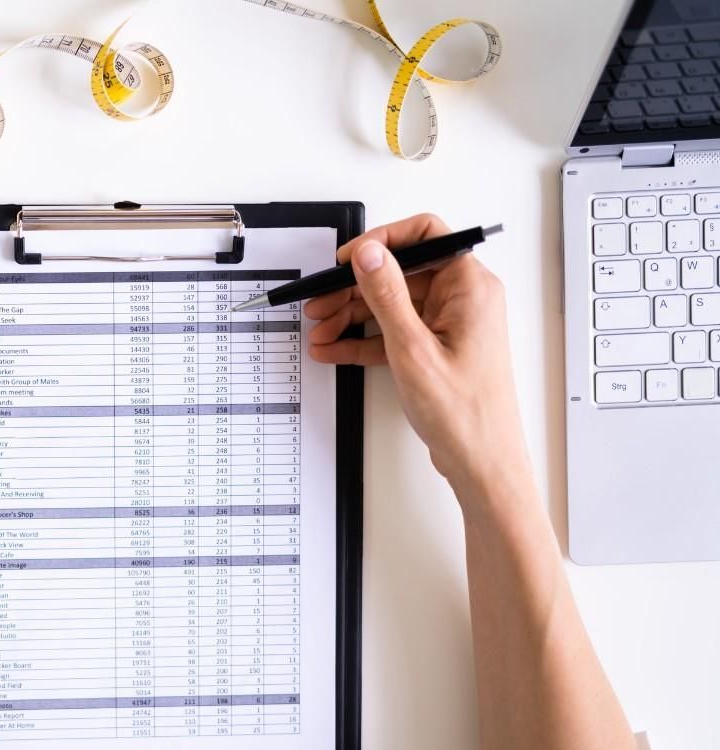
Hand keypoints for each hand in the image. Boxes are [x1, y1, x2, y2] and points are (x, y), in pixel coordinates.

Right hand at [304, 214, 528, 495]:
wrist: (481, 461)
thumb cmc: (465, 412)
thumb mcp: (412, 349)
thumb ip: (387, 295)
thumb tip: (370, 255)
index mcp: (469, 287)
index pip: (425, 236)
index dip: (381, 242)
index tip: (347, 260)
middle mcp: (463, 300)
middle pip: (400, 274)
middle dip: (354, 288)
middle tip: (320, 303)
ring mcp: (449, 325)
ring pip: (392, 305)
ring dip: (352, 315)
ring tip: (320, 331)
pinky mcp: (436, 348)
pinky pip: (393, 332)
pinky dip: (363, 339)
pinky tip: (335, 348)